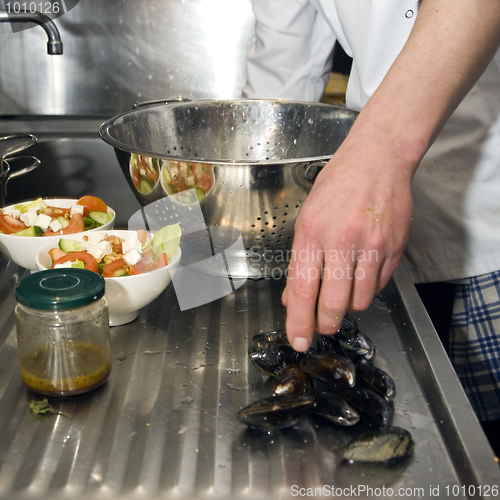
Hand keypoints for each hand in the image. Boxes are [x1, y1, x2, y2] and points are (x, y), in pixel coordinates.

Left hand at [282, 137, 413, 350]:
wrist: (378, 160)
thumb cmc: (337, 186)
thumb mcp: (306, 218)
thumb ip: (300, 261)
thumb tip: (293, 297)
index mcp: (312, 233)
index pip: (302, 290)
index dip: (299, 322)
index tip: (297, 341)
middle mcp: (343, 242)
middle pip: (333, 305)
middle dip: (324, 324)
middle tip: (320, 325)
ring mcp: (372, 247)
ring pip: (360, 302)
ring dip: (346, 308)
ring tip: (340, 293)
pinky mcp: (395, 250)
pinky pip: (378, 287)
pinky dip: (365, 291)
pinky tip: (358, 277)